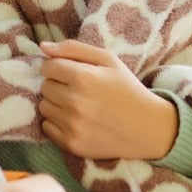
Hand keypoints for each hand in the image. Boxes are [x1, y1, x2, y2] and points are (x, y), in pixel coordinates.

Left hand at [39, 38, 177, 160]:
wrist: (148, 127)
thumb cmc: (127, 88)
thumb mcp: (108, 60)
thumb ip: (73, 48)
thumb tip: (43, 47)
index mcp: (83, 78)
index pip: (47, 67)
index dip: (57, 67)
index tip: (71, 72)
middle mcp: (75, 102)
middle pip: (44, 87)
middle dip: (57, 85)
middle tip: (78, 90)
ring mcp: (73, 125)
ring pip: (44, 107)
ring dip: (56, 104)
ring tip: (78, 105)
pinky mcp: (72, 144)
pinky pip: (47, 127)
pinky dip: (57, 123)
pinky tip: (76, 120)